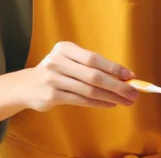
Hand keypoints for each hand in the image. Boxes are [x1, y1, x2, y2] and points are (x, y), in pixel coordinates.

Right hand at [18, 41, 138, 111]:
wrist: (27, 86)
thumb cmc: (57, 73)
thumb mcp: (70, 62)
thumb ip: (92, 67)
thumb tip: (124, 78)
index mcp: (65, 49)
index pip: (94, 59)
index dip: (114, 68)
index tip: (131, 76)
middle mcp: (58, 62)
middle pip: (94, 76)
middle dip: (117, 86)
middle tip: (133, 93)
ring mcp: (53, 79)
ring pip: (90, 90)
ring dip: (112, 97)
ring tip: (126, 101)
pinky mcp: (52, 96)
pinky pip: (82, 101)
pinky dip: (99, 103)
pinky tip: (111, 104)